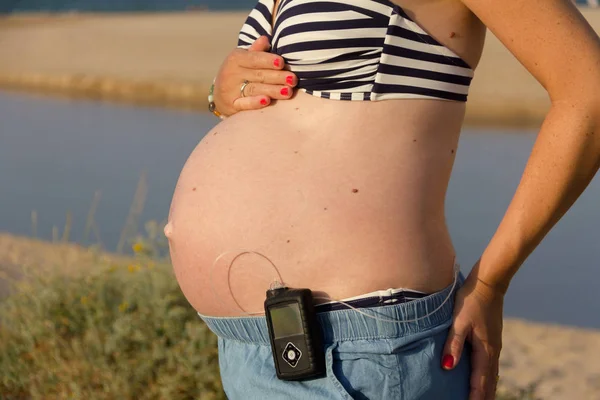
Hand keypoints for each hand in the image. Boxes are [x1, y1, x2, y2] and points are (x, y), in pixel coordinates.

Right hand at [213, 36, 296, 116]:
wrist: (219, 94)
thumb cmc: (239, 73)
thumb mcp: (244, 59)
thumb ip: (256, 51)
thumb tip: (266, 39)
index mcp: (236, 59)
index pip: (254, 59)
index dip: (268, 60)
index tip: (281, 62)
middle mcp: (232, 74)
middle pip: (258, 75)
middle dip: (277, 77)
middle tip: (293, 79)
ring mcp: (231, 91)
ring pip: (254, 89)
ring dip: (272, 90)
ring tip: (288, 92)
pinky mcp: (232, 106)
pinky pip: (243, 104)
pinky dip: (254, 103)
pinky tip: (266, 101)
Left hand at [442, 267, 504, 399]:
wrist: (488, 283)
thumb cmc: (470, 301)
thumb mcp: (459, 321)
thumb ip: (453, 344)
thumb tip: (448, 367)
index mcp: (484, 350)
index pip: (480, 380)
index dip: (475, 396)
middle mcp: (492, 351)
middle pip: (489, 381)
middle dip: (483, 396)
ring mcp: (494, 345)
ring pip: (492, 374)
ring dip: (487, 388)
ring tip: (481, 398)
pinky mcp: (492, 339)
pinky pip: (491, 365)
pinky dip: (488, 377)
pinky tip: (484, 378)